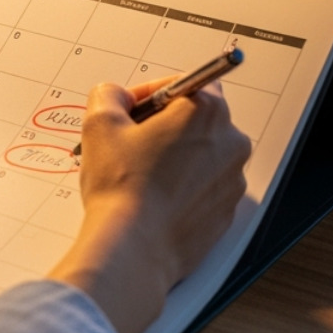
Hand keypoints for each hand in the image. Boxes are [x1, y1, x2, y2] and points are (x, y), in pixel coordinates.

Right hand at [46, 75, 250, 332]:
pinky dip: (183, 187)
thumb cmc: (122, 187)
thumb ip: (109, 95)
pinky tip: (153, 198)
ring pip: (201, 155)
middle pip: (197, 119)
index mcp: (206, 113)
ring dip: (175, 157)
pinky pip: (204, 188)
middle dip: (165, 125)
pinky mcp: (225, 213)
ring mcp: (232, 182)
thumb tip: (116, 97)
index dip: (152, 93)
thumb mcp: (100, 123)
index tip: (131, 110)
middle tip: (131, 143)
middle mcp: (230, 144)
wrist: (134, 248)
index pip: (186, 83)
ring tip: (139, 175)